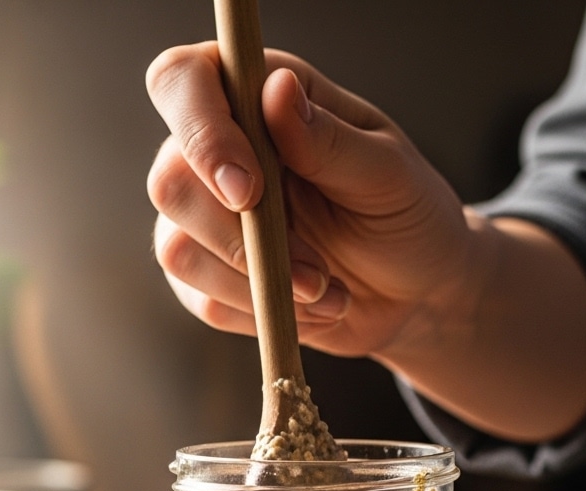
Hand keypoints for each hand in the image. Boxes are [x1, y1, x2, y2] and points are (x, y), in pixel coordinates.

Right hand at [146, 43, 472, 360]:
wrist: (416, 294)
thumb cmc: (408, 217)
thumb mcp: (388, 174)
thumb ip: (328, 139)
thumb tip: (277, 90)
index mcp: (259, 99)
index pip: (183, 82)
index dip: (201, 132)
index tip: (249, 191)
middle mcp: (221, 152)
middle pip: (169, 182)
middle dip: (240, 238)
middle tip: (317, 270)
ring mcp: (207, 219)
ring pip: (177, 250)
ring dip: (256, 283)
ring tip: (325, 289)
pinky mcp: (210, 280)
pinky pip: (203, 302)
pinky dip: (262, 312)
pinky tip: (312, 307)